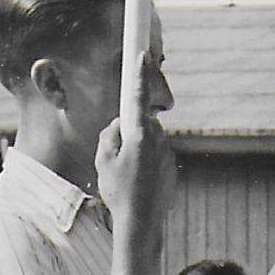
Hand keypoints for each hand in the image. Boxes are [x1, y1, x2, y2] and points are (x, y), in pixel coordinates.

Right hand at [94, 55, 176, 231]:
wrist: (141, 221)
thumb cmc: (118, 189)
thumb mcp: (103, 158)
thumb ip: (110, 134)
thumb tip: (120, 124)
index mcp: (140, 134)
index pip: (138, 96)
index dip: (139, 74)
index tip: (142, 53)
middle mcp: (158, 140)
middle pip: (141, 123)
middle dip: (129, 131)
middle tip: (116, 155)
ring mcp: (167, 154)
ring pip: (148, 141)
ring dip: (136, 150)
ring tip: (126, 175)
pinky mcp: (171, 167)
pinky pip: (154, 157)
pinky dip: (144, 164)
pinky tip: (136, 183)